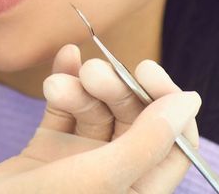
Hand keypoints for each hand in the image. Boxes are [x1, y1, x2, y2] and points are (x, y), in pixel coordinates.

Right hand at [0, 46, 201, 192]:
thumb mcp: (100, 177)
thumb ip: (147, 141)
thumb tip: (189, 100)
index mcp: (136, 193)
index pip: (173, 143)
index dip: (165, 103)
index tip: (143, 69)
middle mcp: (114, 176)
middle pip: (130, 119)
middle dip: (114, 90)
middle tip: (93, 73)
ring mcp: (79, 162)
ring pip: (95, 110)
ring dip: (81, 88)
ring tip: (56, 83)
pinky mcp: (48, 148)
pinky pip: (64, 107)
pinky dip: (64, 81)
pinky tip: (63, 58)